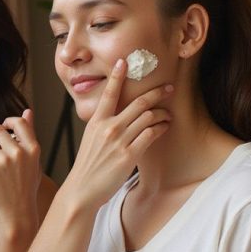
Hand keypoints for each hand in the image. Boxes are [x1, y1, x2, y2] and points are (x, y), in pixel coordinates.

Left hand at [0, 109, 41, 228]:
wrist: (17, 213)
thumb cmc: (25, 188)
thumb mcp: (34, 161)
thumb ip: (30, 135)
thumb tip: (28, 111)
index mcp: (33, 149)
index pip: (20, 123)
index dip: (8, 120)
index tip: (1, 124)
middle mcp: (19, 152)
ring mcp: (3, 161)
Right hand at [64, 59, 172, 208]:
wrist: (82, 189)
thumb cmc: (87, 165)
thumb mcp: (90, 139)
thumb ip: (102, 125)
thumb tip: (113, 115)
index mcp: (96, 121)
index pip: (109, 93)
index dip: (118, 76)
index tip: (125, 62)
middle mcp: (108, 127)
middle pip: (138, 103)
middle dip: (156, 93)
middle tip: (168, 87)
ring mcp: (119, 141)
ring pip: (147, 118)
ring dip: (161, 113)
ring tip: (167, 114)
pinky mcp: (129, 155)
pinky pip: (150, 135)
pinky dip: (160, 128)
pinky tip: (164, 127)